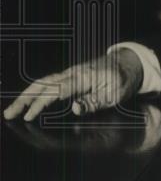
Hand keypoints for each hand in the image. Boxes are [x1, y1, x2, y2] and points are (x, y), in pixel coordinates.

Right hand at [3, 49, 143, 122]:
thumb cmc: (122, 80)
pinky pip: (48, 83)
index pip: (55, 91)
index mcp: (82, 77)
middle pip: (42, 84)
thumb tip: (75, 109)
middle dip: (23, 99)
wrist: (127, 63)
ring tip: (12, 110)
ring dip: (25, 96)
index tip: (28, 117)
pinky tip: (26, 102)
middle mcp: (72, 73)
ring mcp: (69, 74)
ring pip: (42, 83)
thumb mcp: (115, 94)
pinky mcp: (69, 77)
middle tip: (8, 114)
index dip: (40, 104)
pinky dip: (34, 92)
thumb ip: (94, 101)